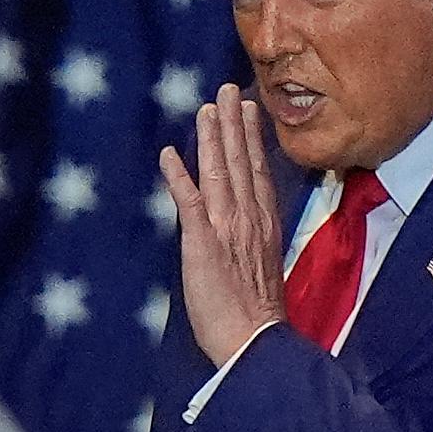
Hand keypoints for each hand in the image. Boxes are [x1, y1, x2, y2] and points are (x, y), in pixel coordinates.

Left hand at [159, 85, 290, 365]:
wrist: (254, 341)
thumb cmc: (255, 316)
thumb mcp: (261, 269)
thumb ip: (252, 241)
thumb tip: (244, 228)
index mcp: (263, 226)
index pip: (257, 173)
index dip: (251, 139)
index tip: (249, 109)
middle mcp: (247, 220)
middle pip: (240, 163)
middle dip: (233, 124)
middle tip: (228, 90)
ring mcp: (226, 229)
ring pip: (219, 173)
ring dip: (211, 139)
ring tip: (207, 108)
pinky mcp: (203, 244)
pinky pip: (189, 204)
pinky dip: (179, 178)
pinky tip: (169, 154)